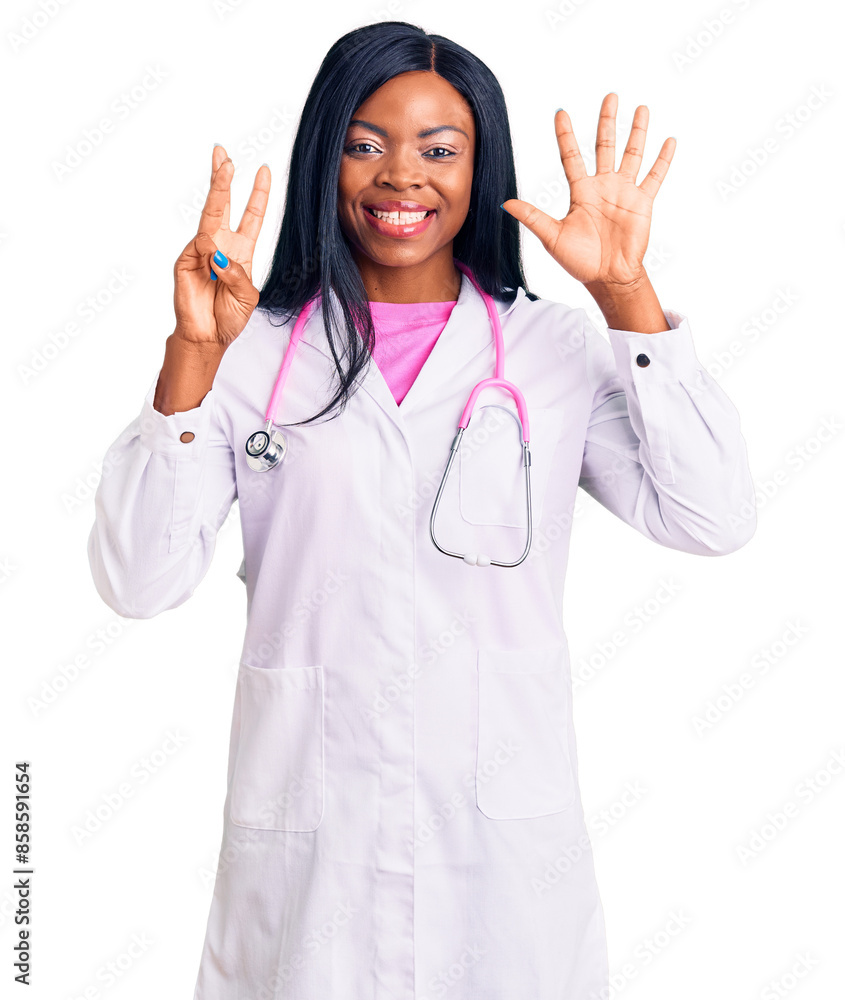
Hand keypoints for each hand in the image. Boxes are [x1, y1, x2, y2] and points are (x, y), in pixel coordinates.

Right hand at [172, 145, 270, 347]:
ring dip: (219, 206)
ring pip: (209, 217)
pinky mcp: (185, 259)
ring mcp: (201, 251)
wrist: (209, 336)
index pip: (251, 216)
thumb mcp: (248, 296)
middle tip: (223, 152)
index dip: (258, 194)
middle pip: (222, 204)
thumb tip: (216, 253)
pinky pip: (201, 245)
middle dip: (222, 177)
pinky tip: (212, 270)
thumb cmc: (230, 317)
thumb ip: (238, 273)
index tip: (263, 170)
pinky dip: (210, 256)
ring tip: (221, 245)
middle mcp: (221, 246)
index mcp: (241, 251)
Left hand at [502, 94, 674, 288]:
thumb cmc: (580, 261)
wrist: (608, 277)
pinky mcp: (642, 202)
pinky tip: (669, 140)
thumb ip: (532, 217)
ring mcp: (624, 192)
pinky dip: (663, 159)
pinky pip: (655, 176)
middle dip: (607, 120)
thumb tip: (506, 203)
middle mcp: (603, 186)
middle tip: (610, 96)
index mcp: (581, 192)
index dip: (566, 135)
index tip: (561, 112)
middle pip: (605, 145)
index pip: (572, 156)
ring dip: (637, 131)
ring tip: (641, 108)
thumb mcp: (552, 237)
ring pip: (632, 154)